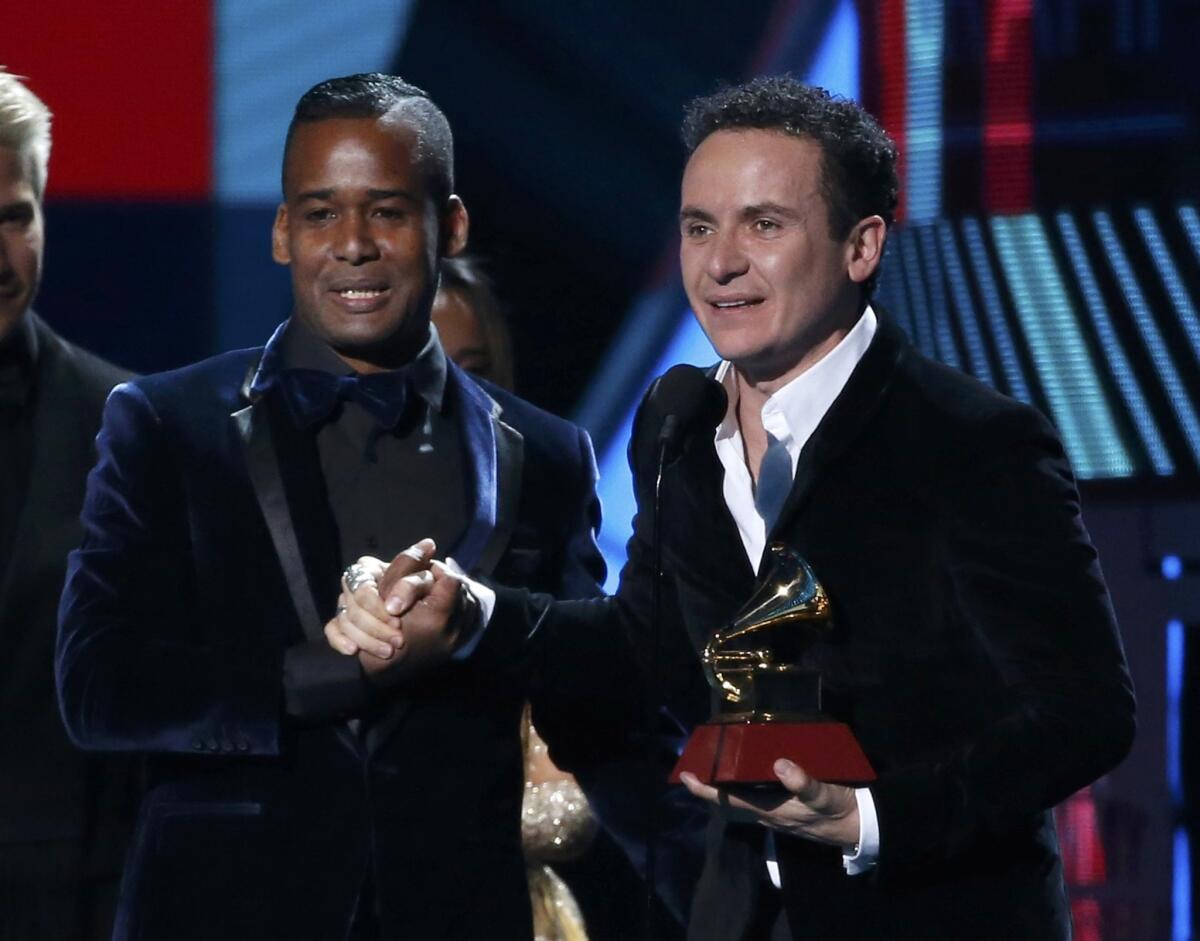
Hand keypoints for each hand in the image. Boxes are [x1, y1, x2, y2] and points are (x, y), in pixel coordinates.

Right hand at [324, 539, 475, 684]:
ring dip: (366, 637)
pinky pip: (332, 629)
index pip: (364, 580)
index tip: (398, 614)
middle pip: (353, 602)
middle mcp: (360, 585)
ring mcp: (351, 606)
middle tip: (398, 639)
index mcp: (376, 571)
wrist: (432, 633)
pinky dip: (339, 640)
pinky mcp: (346, 627)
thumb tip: (428, 544)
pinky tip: (353, 651)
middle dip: (375, 623)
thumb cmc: (431, 603)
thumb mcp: (429, 585)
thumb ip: (422, 568)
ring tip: (389, 651)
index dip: (378, 600)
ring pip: (345, 618)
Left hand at [679, 759, 859, 848]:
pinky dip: (744, 784)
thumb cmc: (839, 810)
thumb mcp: (824, 794)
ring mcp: (775, 813)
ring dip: (725, 785)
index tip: (685, 775)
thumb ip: (803, 782)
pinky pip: (755, 797)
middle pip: (729, 802)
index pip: (728, 802)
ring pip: (740, 800)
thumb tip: (779, 764)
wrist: (860, 828)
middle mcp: (767, 814)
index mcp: (770, 810)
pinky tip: (747, 769)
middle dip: (709, 786)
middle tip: (695, 762)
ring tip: (715, 761)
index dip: (704, 791)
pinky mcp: (785, 809)